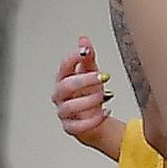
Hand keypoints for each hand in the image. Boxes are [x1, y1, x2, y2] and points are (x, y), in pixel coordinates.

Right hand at [52, 37, 123, 155]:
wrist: (94, 119)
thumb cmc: (89, 95)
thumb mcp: (90, 73)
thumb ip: (87, 57)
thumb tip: (84, 39)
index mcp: (63, 79)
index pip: (64, 66)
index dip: (73, 58)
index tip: (86, 52)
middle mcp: (60, 95)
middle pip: (66, 86)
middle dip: (85, 81)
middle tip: (102, 77)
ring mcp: (64, 112)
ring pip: (71, 107)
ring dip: (90, 100)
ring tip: (105, 95)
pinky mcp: (70, 127)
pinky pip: (78, 126)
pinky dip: (93, 120)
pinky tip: (106, 112)